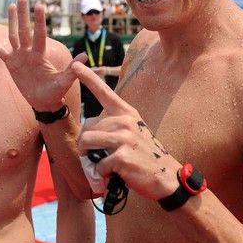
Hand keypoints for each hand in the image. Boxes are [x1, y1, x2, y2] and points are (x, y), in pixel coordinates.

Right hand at [0, 0, 85, 110]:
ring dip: (12, 21)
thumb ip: (73, 68)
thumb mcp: (65, 81)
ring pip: (13, 35)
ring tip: (12, 5)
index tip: (39, 5)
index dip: (39, 21)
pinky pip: (0, 51)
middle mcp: (28, 53)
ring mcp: (19, 57)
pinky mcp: (11, 64)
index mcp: (40, 55)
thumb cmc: (55, 92)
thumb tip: (85, 56)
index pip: (39, 34)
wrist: (43, 102)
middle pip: (24, 30)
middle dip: (23, 14)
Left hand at [72, 61, 179, 199]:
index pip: (104, 92)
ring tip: (101, 166)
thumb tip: (87, 133)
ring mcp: (124, 138)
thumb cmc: (145, 156)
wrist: (167, 177)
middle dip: (85, 146)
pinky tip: (114, 175)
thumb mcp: (133, 132)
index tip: (75, 65)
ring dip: (89, 158)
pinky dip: (101, 174)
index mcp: (127, 113)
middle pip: (87, 127)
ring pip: (87, 142)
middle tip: (96, 158)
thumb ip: (113, 126)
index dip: (88, 78)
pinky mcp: (122, 156)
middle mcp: (125, 121)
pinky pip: (97, 164)